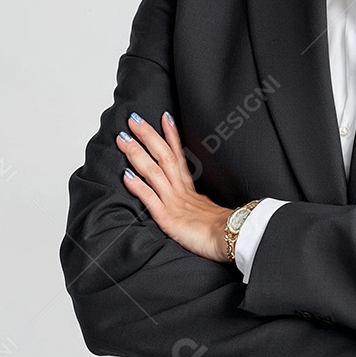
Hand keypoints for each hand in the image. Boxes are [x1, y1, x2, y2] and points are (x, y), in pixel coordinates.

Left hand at [117, 111, 234, 262]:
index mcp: (190, 188)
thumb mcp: (207, 211)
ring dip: (137, 154)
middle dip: (148, 136)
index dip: (171, 135)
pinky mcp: (169, 219)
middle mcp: (181, 191)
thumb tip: (192, 201)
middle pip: (163, 157)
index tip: (164, 117)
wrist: (232, 239)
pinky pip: (151, 199)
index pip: (178, 155)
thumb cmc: (222, 230)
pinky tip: (125, 175)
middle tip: (134, 119)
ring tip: (123, 139)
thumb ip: (195, 203)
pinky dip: (138, 186)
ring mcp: (174, 203)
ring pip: (154, 172)